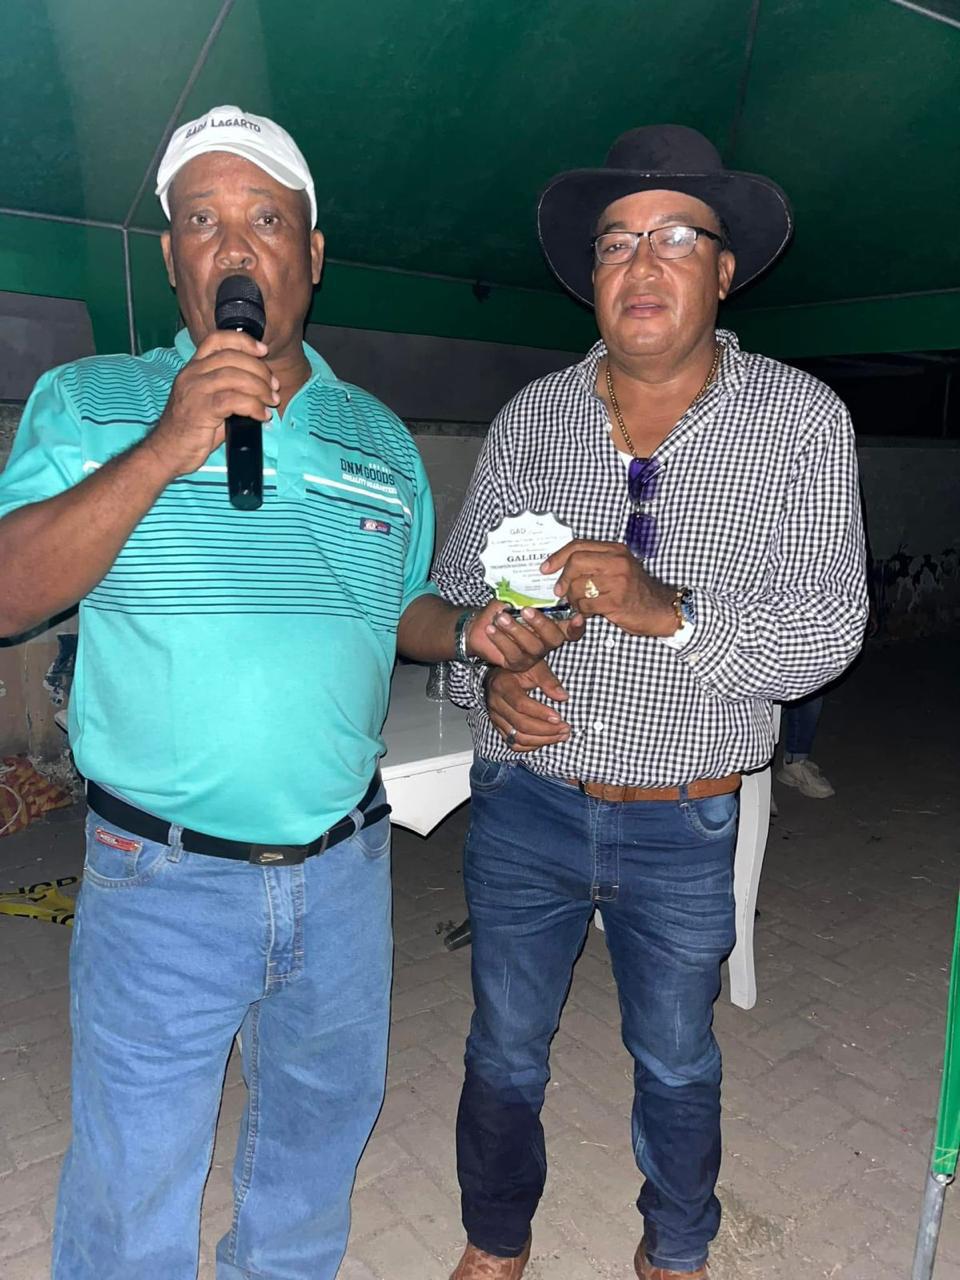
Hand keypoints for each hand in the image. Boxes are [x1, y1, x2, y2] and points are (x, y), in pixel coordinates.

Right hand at [143, 331, 279, 479]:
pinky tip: (261, 415)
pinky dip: (253, 406)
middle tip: (273, 387)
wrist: (168, 451)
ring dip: (260, 388)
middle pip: (231, 357)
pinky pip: (233, 400)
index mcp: (194, 368)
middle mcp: (192, 374)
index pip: (217, 340)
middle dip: (259, 370)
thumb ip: (231, 389)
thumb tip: (264, 388)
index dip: (242, 340)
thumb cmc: (192, 430)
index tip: (262, 351)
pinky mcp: (200, 409)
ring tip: (270, 401)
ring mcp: (194, 390)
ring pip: (234, 377)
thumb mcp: (210, 402)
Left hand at [466, 600, 585, 671]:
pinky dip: (501, 639)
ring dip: (516, 630)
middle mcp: (545, 642)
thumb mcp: (513, 599)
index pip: (571, 630)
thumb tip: (530, 593)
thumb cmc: (501, 610)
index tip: (577, 617)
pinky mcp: (516, 663)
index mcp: (551, 625)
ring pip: (533, 646)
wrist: (479, 625)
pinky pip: (513, 653)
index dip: (576, 626)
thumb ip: (525, 597)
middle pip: (554, 638)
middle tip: (526, 611)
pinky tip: (491, 629)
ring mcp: (532, 654)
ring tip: (501, 618)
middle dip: (542, 624)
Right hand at [485, 661, 570, 752]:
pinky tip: (546, 741)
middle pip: (520, 724)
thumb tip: (563, 696)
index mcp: (502, 686)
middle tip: (565, 729)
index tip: (558, 717)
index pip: (521, 704)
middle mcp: (495, 704)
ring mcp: (496, 718)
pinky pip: (513, 743)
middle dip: (546, 730)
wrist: (501, 674)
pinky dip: (531, 746)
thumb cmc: (519, 669)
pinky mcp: (499, 727)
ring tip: (561, 736)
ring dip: (542, 740)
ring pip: (517, 737)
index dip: (540, 713)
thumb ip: (548, 680)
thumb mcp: (534, 667)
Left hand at [542, 539, 677, 636]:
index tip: (545, 568)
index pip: (578, 546)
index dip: (557, 557)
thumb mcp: (617, 568)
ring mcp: (618, 581)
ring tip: (580, 604)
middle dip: (562, 578)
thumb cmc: (635, 591)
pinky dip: (582, 610)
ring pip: (578, 586)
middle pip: (575, 562)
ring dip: (573, 599)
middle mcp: (617, 561)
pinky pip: (586, 604)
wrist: (660, 609)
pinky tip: (589, 612)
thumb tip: (561, 566)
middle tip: (559, 591)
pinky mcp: (617, 601)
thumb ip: (594, 563)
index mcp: (615, 550)